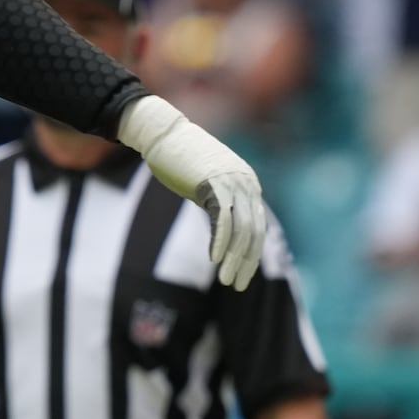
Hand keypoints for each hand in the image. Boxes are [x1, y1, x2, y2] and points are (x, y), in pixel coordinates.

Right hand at [118, 95, 264, 289]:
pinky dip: (220, 242)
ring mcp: (232, 183)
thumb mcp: (204, 182)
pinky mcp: (213, 184)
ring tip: (227, 280)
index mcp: (248, 183)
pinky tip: (214, 259)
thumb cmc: (178, 157)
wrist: (161, 132)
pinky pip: (222, 220)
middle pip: (254, 232)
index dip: (250, 254)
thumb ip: (218, 201)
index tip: (241, 275)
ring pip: (242, 230)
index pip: (257, 227)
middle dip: (247, 262)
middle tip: (238, 286)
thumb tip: (222, 227)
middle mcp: (246, 183)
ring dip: (235, 259)